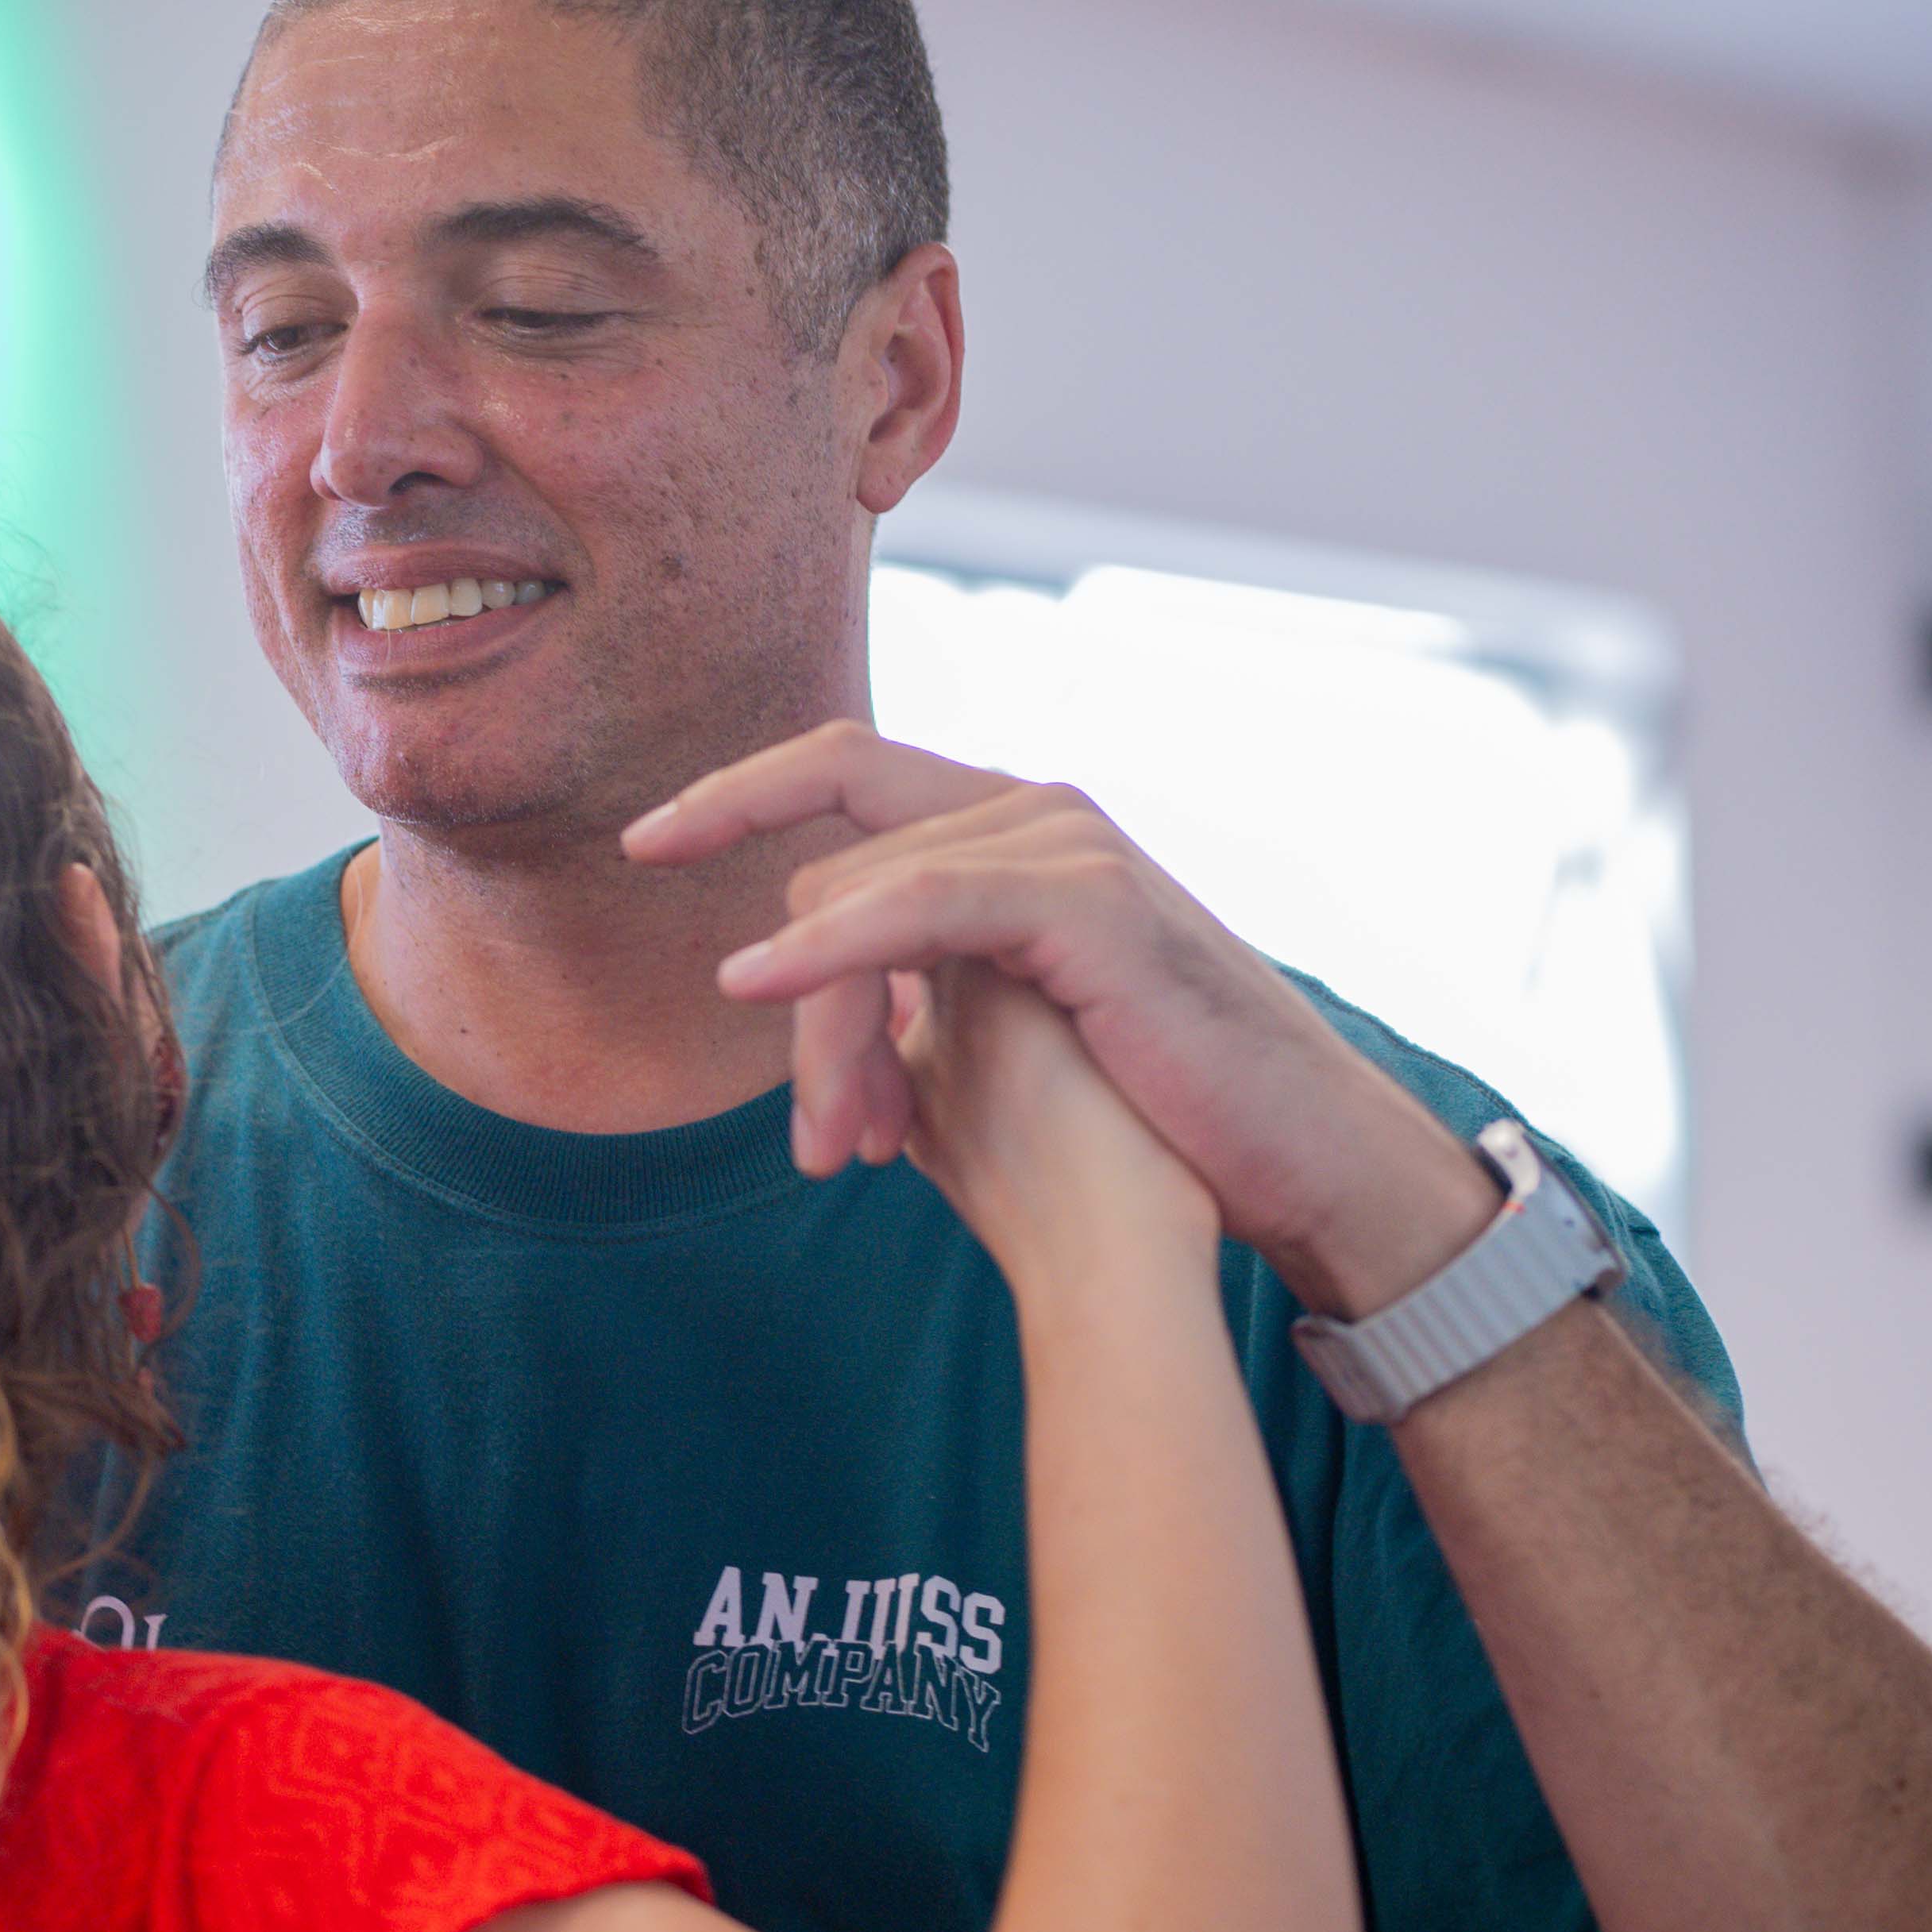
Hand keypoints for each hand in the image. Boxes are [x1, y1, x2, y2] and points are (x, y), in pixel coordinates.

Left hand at [625, 728, 1493, 1315]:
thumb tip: (822, 1015)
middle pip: (829, 847)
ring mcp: (1065, 844)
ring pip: (858, 892)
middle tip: (810, 1138)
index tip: (644, 845)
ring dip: (821, 1034)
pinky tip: (755, 991)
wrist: (1287, 1160)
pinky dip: (830, 947)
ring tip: (831, 1147)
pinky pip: (921, 902)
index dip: (736, 795)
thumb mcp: (998, 1045)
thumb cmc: (1150, 1118)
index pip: (841, 771)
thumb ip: (908, 1006)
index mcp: (1008, 831)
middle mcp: (1032, 811)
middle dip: (789, 992)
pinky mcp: (1086, 903)